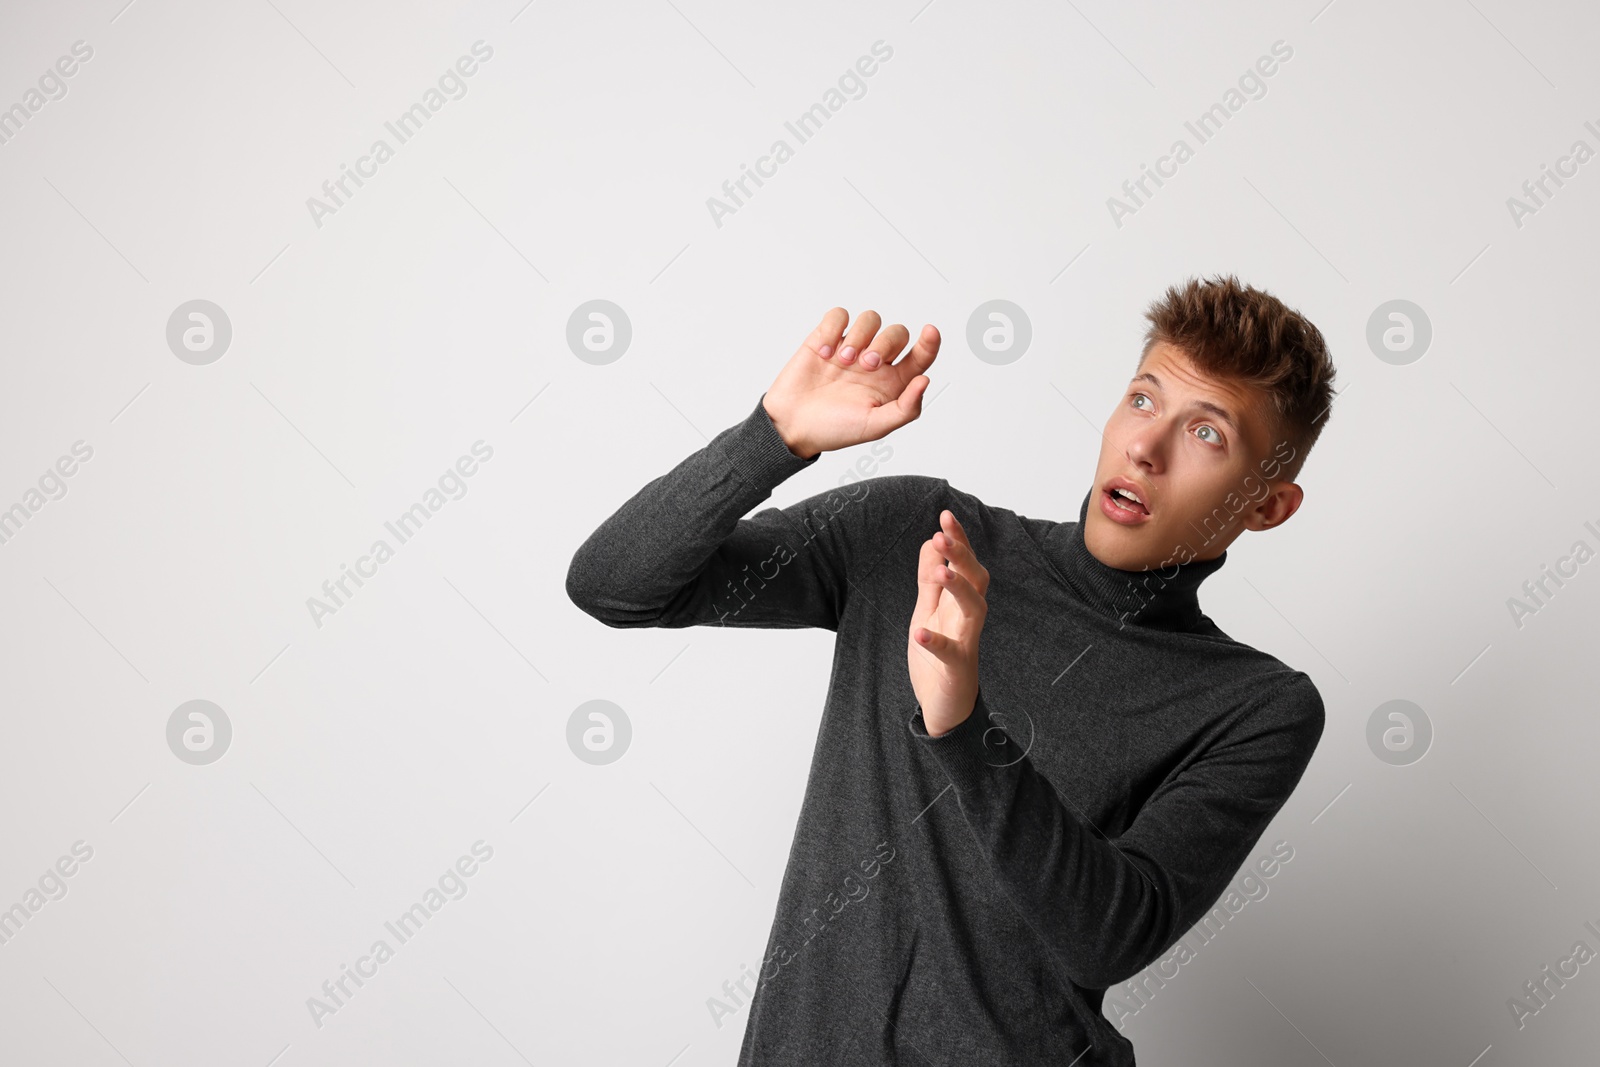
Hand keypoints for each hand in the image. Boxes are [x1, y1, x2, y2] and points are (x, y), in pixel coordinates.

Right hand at [763, 308, 938, 458]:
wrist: (791, 425)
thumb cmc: (833, 430)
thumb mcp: (875, 427)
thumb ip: (905, 408)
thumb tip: (925, 381)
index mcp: (892, 383)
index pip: (921, 356)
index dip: (930, 342)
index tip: (930, 332)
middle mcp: (875, 362)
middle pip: (898, 332)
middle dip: (885, 344)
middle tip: (865, 365)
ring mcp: (851, 348)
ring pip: (871, 318)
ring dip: (859, 336)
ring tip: (842, 361)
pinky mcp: (826, 338)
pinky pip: (838, 315)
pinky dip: (833, 329)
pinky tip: (824, 352)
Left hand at [907, 510, 988, 736]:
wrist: (945, 707)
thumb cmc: (938, 659)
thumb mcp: (926, 612)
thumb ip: (929, 581)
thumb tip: (929, 542)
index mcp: (960, 603)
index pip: (964, 564)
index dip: (958, 540)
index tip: (945, 515)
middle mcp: (969, 618)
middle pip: (977, 579)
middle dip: (962, 556)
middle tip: (942, 537)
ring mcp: (967, 642)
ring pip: (975, 609)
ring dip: (958, 589)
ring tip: (942, 573)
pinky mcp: (958, 668)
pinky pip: (951, 653)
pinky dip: (936, 641)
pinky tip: (920, 632)